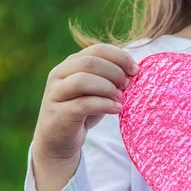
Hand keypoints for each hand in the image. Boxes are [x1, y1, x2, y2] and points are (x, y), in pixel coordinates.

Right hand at [31, 44, 138, 190]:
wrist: (58, 140)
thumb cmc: (82, 112)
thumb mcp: (97, 91)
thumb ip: (109, 78)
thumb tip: (134, 71)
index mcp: (71, 63)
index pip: (98, 49)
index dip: (120, 57)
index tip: (135, 70)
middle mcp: (59, 74)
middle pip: (90, 62)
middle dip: (114, 72)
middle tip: (127, 85)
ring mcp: (55, 93)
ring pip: (83, 80)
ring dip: (107, 88)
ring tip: (120, 98)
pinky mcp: (58, 113)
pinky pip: (84, 104)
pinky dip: (104, 105)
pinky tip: (117, 109)